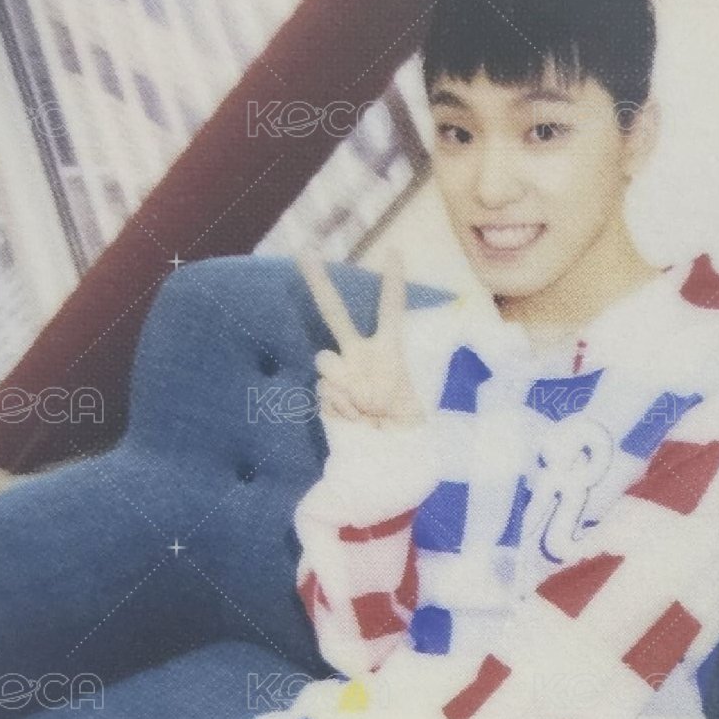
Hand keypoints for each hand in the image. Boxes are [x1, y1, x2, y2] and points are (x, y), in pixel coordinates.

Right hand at [300, 244, 424, 428]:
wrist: (383, 467)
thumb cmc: (407, 440)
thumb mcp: (413, 417)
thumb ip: (382, 394)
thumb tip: (350, 393)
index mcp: (389, 353)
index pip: (391, 311)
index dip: (392, 282)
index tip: (396, 251)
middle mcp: (359, 356)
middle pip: (335, 314)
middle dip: (319, 283)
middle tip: (305, 252)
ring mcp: (339, 375)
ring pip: (325, 360)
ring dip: (343, 382)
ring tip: (365, 410)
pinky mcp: (325, 396)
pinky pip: (324, 390)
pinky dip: (340, 407)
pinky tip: (354, 420)